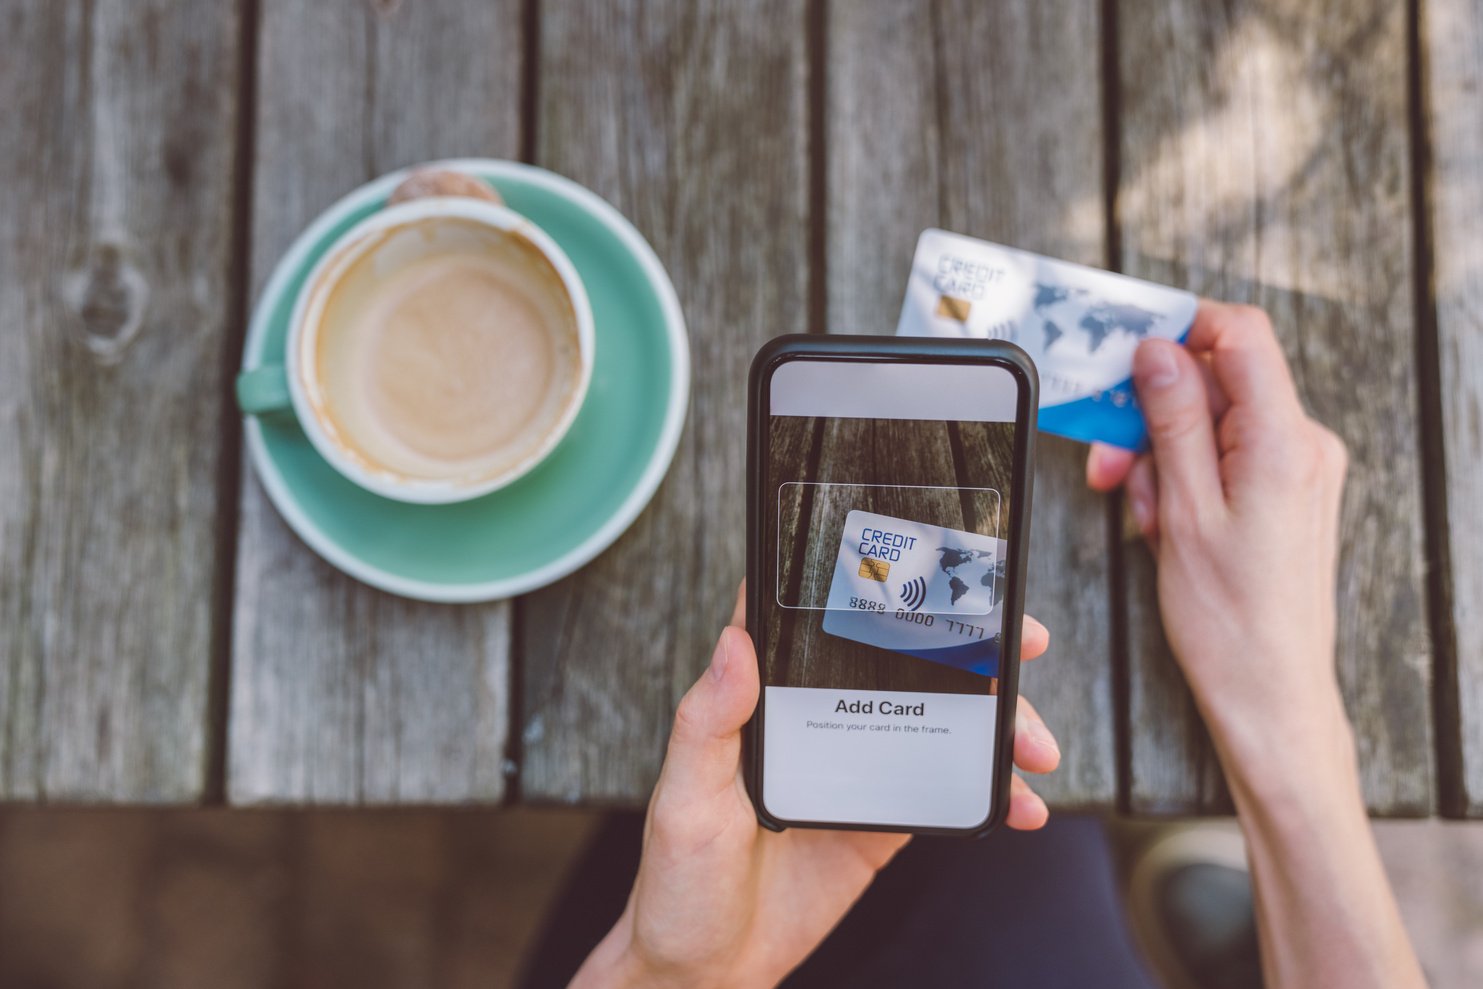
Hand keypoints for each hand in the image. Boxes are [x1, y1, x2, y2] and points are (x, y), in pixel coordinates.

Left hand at [571, 586, 1058, 988]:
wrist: (708, 968)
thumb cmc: (678, 879)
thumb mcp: (684, 799)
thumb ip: (708, 723)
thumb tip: (735, 640)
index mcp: (768, 700)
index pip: (820, 620)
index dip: (876, 582)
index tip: (935, 565)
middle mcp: (820, 717)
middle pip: (905, 660)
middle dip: (975, 646)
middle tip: (1026, 643)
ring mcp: (859, 763)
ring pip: (943, 719)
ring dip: (999, 724)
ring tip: (1038, 749)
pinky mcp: (884, 814)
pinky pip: (948, 788)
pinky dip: (992, 793)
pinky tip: (1020, 806)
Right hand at [1085, 301, 1350, 778]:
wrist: (1269, 691)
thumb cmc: (1230, 621)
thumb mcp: (1183, 512)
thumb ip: (1173, 420)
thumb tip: (1158, 351)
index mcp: (1284, 442)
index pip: (1240, 335)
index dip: (1179, 328)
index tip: (1125, 346)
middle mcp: (1304, 446)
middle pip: (1217, 382)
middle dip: (1151, 412)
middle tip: (1108, 460)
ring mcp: (1298, 470)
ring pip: (1212, 423)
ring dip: (1161, 455)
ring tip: (1143, 512)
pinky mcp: (1285, 493)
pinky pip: (1223, 457)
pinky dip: (1184, 479)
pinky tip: (1165, 523)